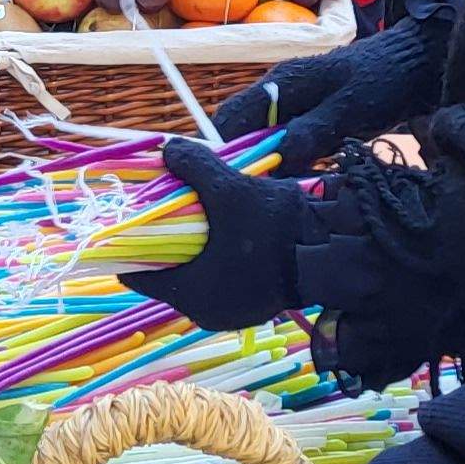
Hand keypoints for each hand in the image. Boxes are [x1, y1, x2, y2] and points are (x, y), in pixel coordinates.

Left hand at [117, 138, 316, 329]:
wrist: (334, 248)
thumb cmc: (272, 226)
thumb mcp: (228, 188)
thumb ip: (192, 166)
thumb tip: (167, 149)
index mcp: (191, 295)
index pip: (138, 276)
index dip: (130, 246)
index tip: (131, 220)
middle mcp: (206, 313)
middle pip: (168, 277)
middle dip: (164, 245)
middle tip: (165, 212)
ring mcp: (233, 314)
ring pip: (196, 280)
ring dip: (193, 252)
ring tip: (197, 219)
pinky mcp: (255, 308)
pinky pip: (222, 284)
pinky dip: (216, 261)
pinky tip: (225, 234)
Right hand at [211, 20, 444, 171]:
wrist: (417, 66)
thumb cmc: (383, 81)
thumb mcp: (349, 109)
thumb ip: (311, 132)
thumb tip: (274, 159)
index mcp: (280, 84)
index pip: (231, 117)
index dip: (218, 149)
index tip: (221, 182)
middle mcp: (278, 94)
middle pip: (242, 132)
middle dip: (242, 163)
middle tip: (252, 196)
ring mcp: (293, 107)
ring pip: (264, 143)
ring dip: (268, 167)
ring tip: (277, 194)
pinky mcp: (310, 121)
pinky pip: (287, 147)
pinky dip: (289, 165)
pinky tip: (303, 183)